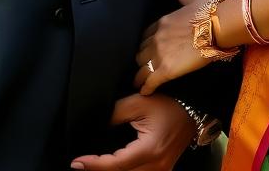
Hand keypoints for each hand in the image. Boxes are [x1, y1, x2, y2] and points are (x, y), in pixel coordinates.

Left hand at [69, 93, 193, 170]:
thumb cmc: (166, 103)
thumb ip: (114, 114)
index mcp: (150, 150)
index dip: (94, 165)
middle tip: (79, 166)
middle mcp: (156, 166)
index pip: (116, 164)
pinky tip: (111, 168)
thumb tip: (96, 126)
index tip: (76, 163)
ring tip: (92, 167)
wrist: (192, 109)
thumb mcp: (138, 103)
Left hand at [134, 0, 212, 94]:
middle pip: (141, 52)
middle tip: (144, 67)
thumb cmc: (208, 12)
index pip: (146, 36)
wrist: (216, 27)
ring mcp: (159, 54)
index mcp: (162, 23)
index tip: (147, 50)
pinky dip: (145, 88)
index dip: (146, 44)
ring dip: (140, 75)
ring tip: (139, 83)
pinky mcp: (166, 70)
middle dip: (142, 59)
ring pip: (142, 67)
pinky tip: (144, 92)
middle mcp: (156, 38)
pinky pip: (150, 81)